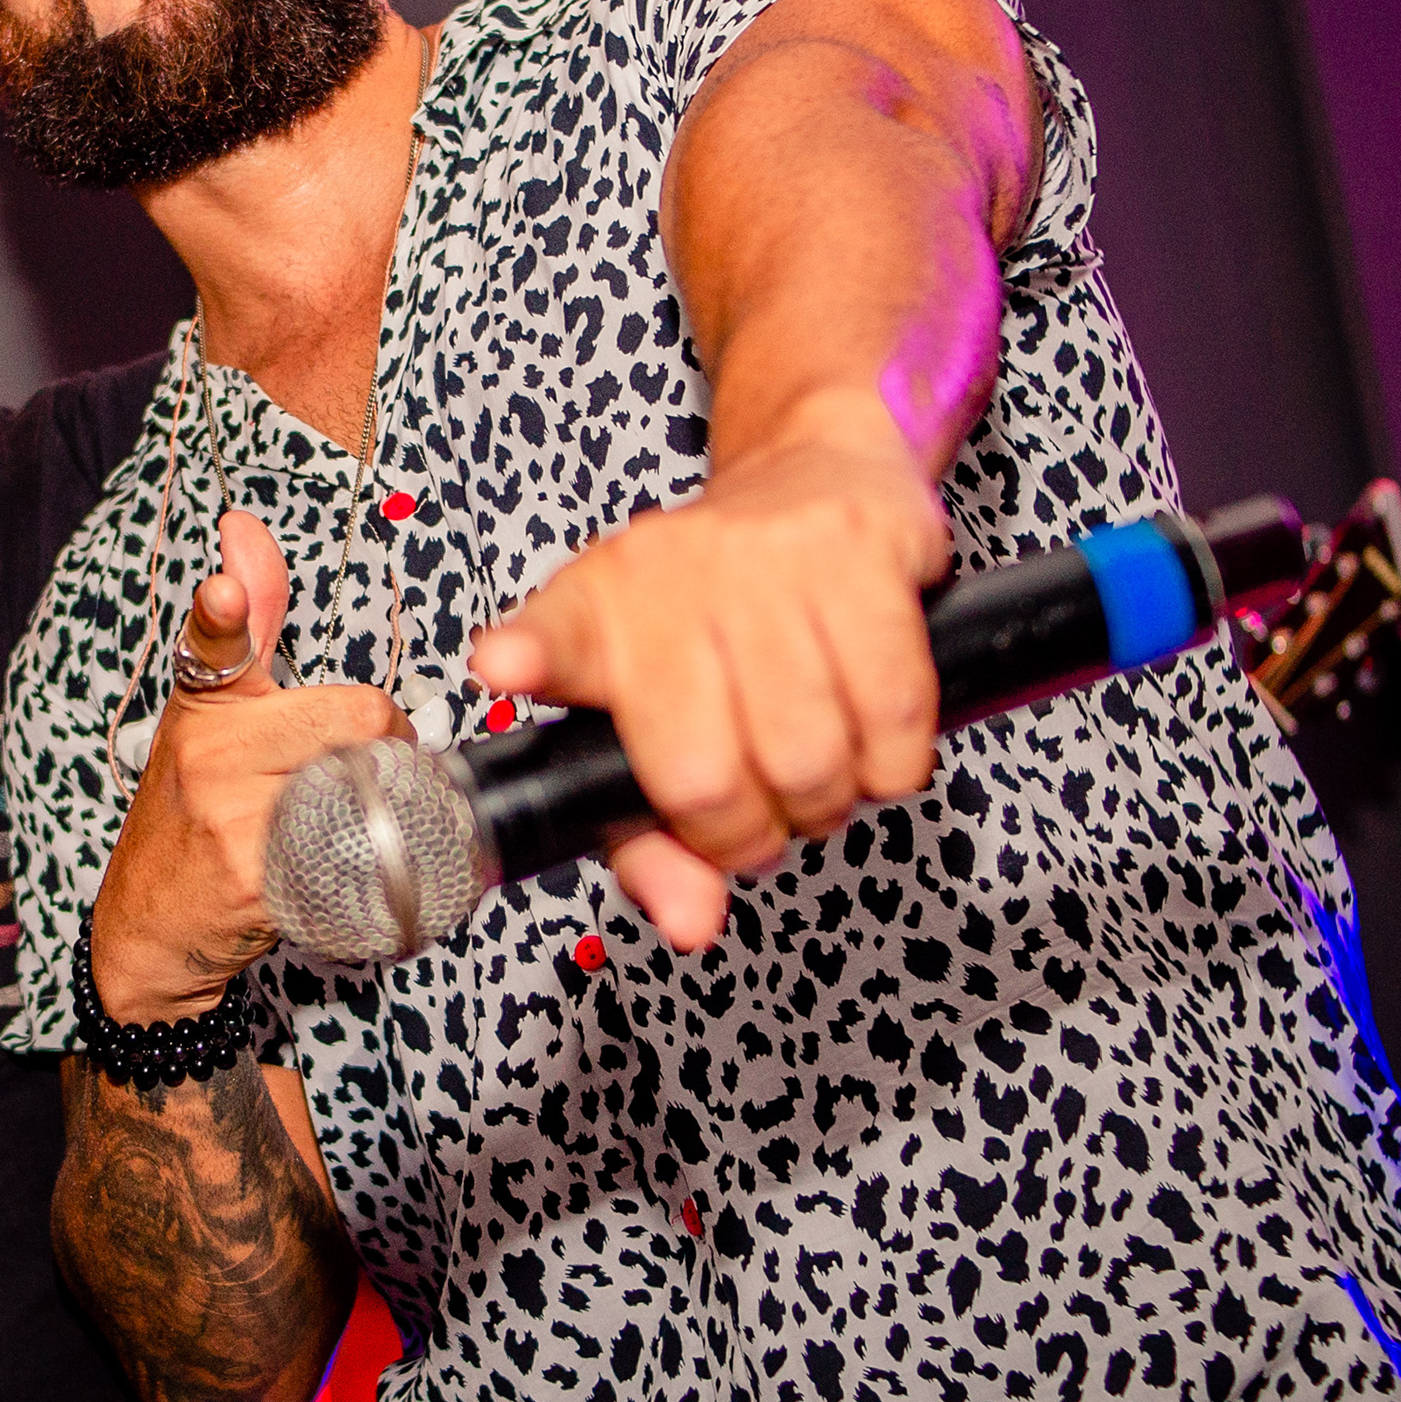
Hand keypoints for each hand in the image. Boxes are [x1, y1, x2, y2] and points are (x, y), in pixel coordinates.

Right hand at [92, 514, 409, 1022]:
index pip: (213, 641)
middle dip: (388, 736)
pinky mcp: (255, 876)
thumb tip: (244, 527)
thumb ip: (244, 626)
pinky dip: (369, 857)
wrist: (150, 925)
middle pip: (354, 713)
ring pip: (363, 778)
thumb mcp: (209, 714)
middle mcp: (207, 751)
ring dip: (387, 797)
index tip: (222, 591)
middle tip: (373, 762)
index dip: (223, 611)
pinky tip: (342, 863)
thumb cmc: (191, 811)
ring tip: (356, 813)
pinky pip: (351, 845)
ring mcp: (228, 815)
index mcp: (202, 703)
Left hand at [468, 401, 951, 951]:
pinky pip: (894, 717)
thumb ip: (653, 841)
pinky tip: (869, 737)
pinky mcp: (860, 551)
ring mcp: (766, 559)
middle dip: (750, 835)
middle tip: (761, 812)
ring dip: (828, 802)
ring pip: (810, 758)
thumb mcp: (658, 724)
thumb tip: (691, 922)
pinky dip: (892, 764)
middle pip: (706, 777)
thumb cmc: (722, 622)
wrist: (812, 479)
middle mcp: (670, 573)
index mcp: (596, 612)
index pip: (555, 641)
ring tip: (816, 770)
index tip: (505, 664)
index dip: (531, 657)